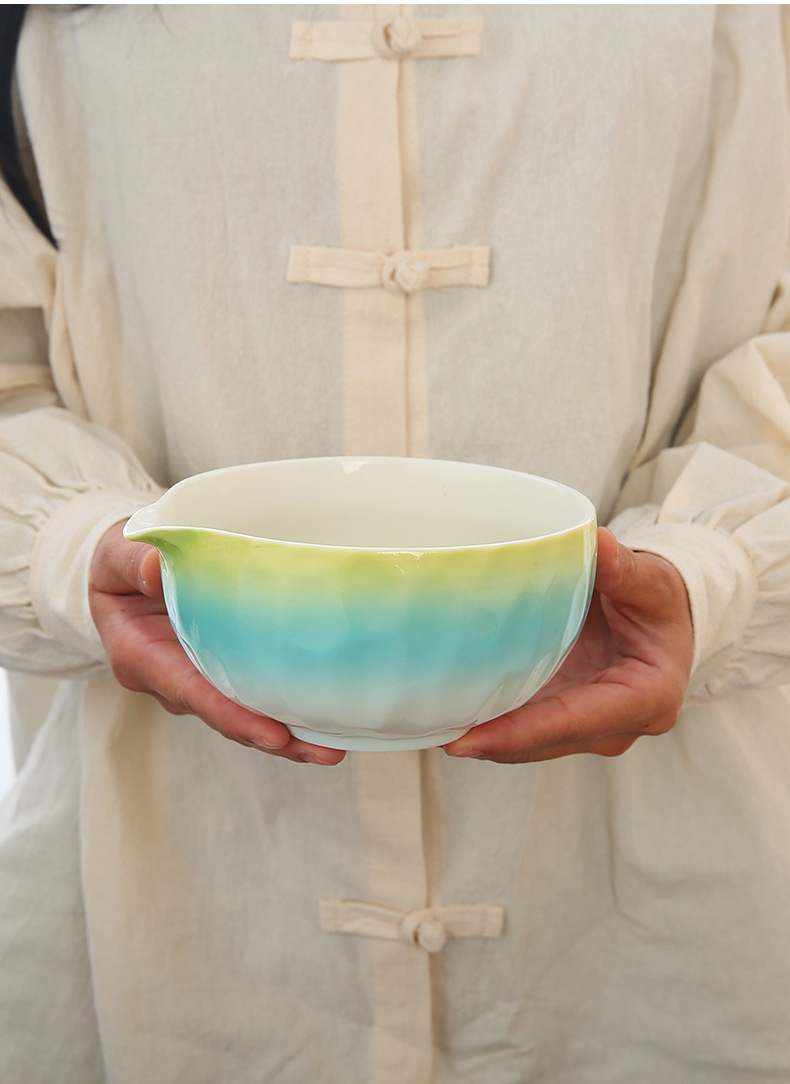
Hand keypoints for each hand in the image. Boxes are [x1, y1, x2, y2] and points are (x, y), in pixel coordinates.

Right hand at [88, 522, 345, 764]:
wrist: (124, 572)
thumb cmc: (122, 561)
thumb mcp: (118, 554)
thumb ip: (135, 562)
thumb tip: (159, 569)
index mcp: (141, 655)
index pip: (191, 691)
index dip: (232, 716)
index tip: (272, 734)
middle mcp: (171, 679)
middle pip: (226, 718)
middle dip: (274, 739)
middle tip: (324, 753)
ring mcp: (198, 680)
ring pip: (245, 716)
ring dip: (290, 736)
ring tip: (335, 749)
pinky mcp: (220, 672)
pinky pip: (254, 696)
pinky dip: (289, 709)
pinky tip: (330, 719)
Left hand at [444, 527, 693, 762]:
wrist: (667, 619)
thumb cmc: (662, 601)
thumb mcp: (653, 581)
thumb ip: (627, 568)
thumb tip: (597, 544)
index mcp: (648, 697)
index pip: (575, 720)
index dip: (521, 733)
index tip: (469, 741)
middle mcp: (617, 725)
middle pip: (545, 740)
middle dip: (491, 742)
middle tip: (432, 732)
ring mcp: (588, 727)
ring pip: (530, 742)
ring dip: (484, 736)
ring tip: (430, 724)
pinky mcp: (565, 717)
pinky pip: (525, 726)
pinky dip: (491, 720)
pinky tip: (449, 708)